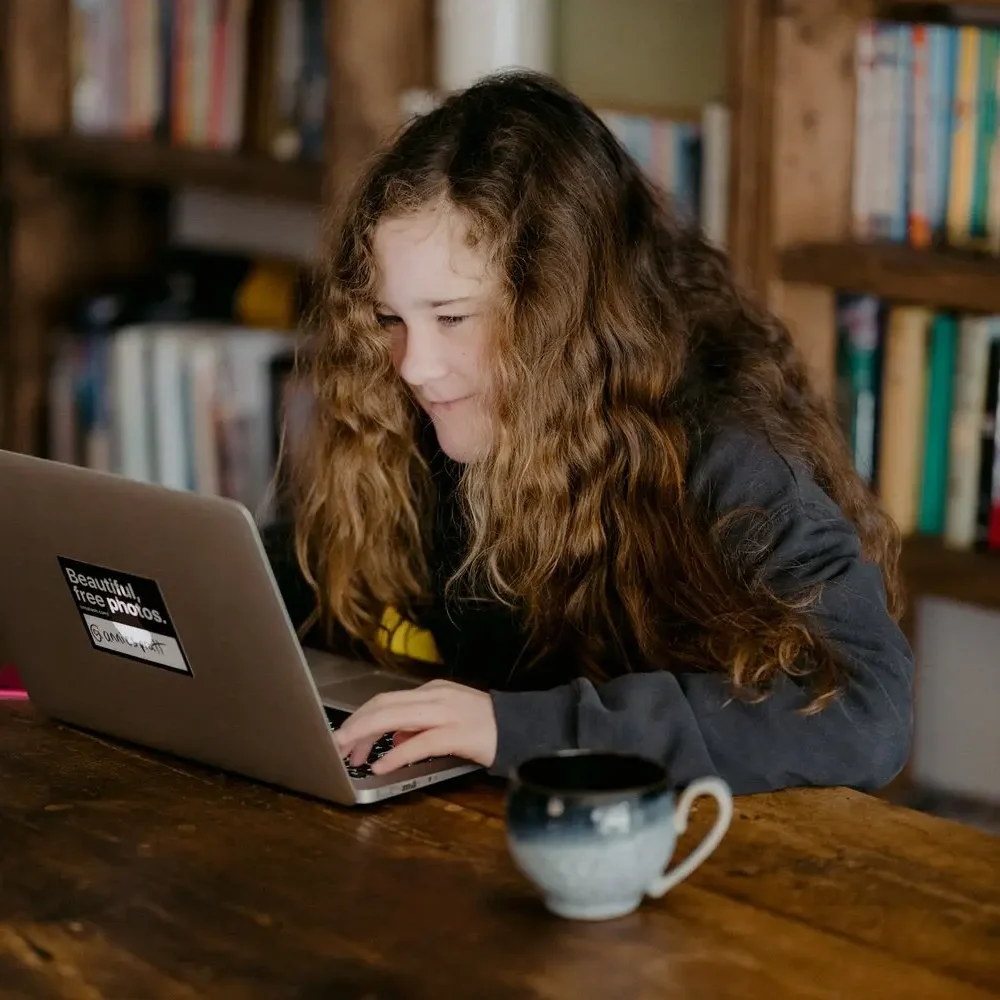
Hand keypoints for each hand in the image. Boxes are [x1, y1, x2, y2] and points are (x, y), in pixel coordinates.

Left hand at [332, 679, 497, 774]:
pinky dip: (396, 754)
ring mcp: (446, 713)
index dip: (359, 720)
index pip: (385, 701)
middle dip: (354, 726)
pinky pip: (419, 743)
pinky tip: (381, 766)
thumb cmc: (486, 727)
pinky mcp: (457, 734)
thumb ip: (420, 725)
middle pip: (382, 705)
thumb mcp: (448, 719)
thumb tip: (394, 737)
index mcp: (431, 692)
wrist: (523, 728)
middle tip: (335, 747)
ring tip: (349, 755)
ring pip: (394, 717)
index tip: (344, 740)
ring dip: (366, 736)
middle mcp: (435, 696)